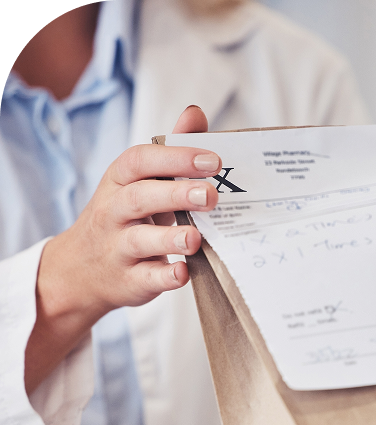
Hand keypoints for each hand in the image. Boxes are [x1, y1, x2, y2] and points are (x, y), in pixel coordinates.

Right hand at [26, 106, 216, 392]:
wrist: (82, 271)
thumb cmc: (125, 219)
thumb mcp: (140, 183)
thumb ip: (170, 152)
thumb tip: (195, 114)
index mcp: (120, 182)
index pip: (141, 161)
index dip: (176, 158)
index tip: (213, 160)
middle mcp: (114, 213)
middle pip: (140, 198)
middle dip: (176, 194)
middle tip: (211, 195)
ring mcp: (119, 249)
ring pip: (140, 241)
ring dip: (170, 238)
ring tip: (195, 238)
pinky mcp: (129, 281)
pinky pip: (147, 279)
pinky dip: (165, 276)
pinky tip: (184, 272)